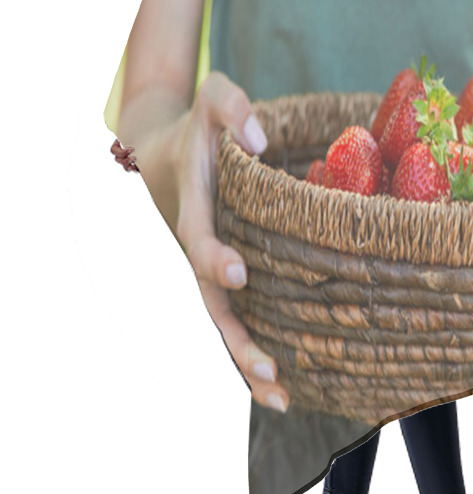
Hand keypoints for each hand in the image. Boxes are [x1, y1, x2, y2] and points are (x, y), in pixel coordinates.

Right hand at [175, 71, 289, 411]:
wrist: (168, 151)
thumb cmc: (199, 125)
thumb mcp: (212, 96)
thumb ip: (231, 105)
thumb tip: (261, 140)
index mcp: (194, 207)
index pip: (198, 239)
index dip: (214, 257)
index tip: (238, 274)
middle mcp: (198, 247)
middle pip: (209, 302)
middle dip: (236, 339)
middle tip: (270, 369)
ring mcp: (207, 267)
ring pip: (219, 322)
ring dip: (244, 361)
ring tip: (282, 397)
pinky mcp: (223, 276)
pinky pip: (232, 317)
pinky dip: (249, 351)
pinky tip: (281, 384)